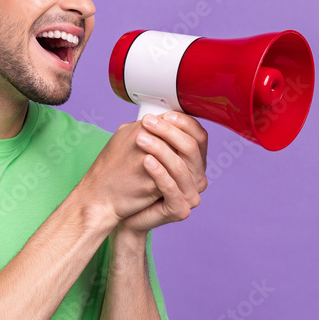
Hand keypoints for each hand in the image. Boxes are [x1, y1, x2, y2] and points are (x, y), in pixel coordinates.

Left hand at [121, 111, 207, 232]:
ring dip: (160, 148)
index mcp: (194, 163)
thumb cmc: (134, 179)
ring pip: (179, 166)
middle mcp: (197, 178)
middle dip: (168, 131)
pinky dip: (158, 172)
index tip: (165, 114)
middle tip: (147, 122)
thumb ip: (161, 136)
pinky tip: (146, 161)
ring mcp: (191, 196)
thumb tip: (161, 110)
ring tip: (141, 139)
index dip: (184, 123)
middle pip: (191, 149)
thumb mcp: (150, 151)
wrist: (119, 208)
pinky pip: (170, 187)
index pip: (199, 137)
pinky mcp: (180, 210)